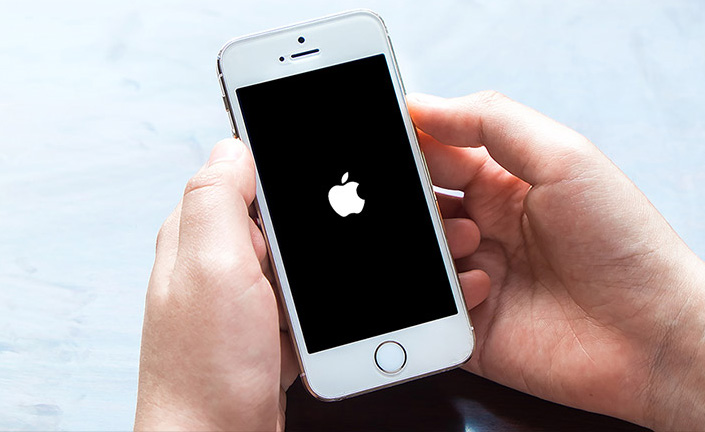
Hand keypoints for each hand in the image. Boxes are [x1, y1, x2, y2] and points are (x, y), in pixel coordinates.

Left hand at [133, 138, 488, 430]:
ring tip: (394, 237)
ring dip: (344, 243)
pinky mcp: (270, 325)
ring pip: (303, 250)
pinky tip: (370, 284)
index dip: (287, 143)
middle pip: (285, 209)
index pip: (247, 169)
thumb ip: (217, 200)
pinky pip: (310, 291)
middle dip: (335, 199)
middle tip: (385, 187)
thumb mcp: (210, 269)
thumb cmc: (206, 369)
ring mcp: (249, 294)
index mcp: (204, 232)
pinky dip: (340, 285)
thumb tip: (233, 144)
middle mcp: (223, 259)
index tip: (332, 124)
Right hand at [409, 92, 704, 429]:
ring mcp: (475, 278)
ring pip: (418, 256)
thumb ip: (491, 122)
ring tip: (471, 240)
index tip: (389, 143)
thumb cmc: (623, 242)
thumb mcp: (564, 157)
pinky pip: (429, 311)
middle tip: (418, 199)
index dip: (411, 147)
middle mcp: (484, 230)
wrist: (654, 335)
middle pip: (420, 207)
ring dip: (433, 243)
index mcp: (501, 186)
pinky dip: (447, 294)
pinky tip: (487, 288)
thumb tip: (421, 105)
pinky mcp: (470, 328)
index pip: (436, 157)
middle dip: (414, 201)